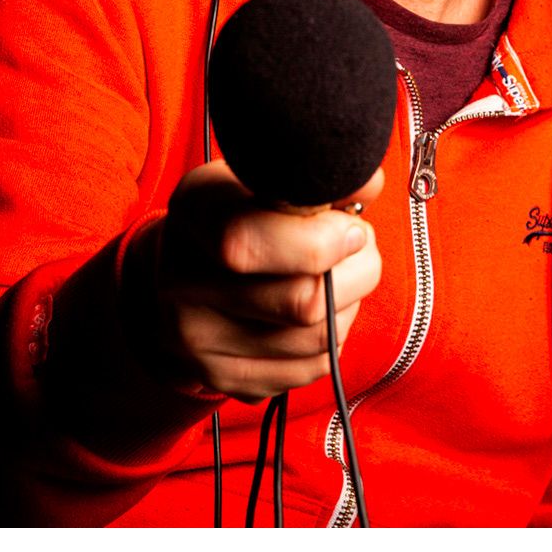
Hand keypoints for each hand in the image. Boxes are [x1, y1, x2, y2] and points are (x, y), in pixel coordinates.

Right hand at [140, 160, 383, 401]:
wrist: (182, 267)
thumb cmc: (238, 211)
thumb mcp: (264, 176)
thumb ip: (318, 177)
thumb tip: (368, 184)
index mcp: (193, 212)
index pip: (247, 242)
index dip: (319, 240)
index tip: (351, 226)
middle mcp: (182, 281)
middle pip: (300, 301)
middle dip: (356, 272)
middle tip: (360, 247)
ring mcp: (198, 338)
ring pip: (316, 339)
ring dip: (349, 304)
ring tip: (341, 276)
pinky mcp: (223, 375)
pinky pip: (311, 369)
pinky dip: (333, 339)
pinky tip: (322, 310)